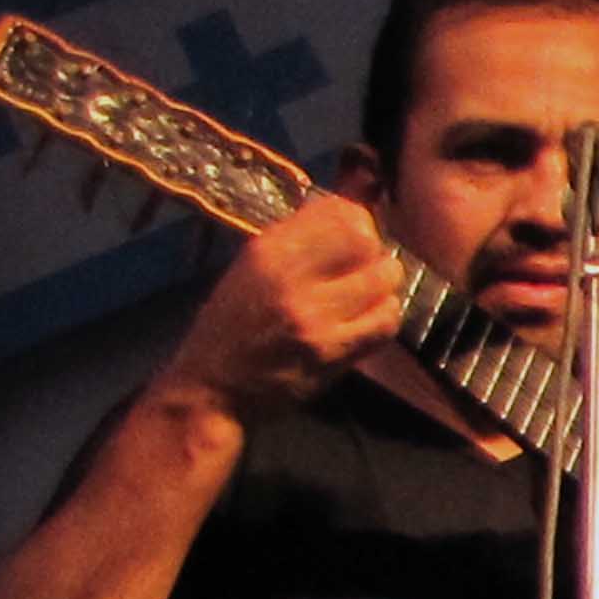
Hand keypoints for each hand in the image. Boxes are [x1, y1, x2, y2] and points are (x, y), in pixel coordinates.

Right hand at [154, 191, 407, 420]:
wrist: (213, 389)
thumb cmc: (231, 326)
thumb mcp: (252, 269)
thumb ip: (300, 241)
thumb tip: (353, 210)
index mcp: (267, 251)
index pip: (340, 214)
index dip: (358, 221)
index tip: (356, 233)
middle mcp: (291, 279)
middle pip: (367, 243)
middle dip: (372, 253)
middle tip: (362, 268)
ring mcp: (314, 318)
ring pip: (383, 282)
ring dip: (381, 286)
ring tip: (365, 295)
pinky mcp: (332, 354)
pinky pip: (384, 323)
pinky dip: (383, 318)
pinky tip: (367, 321)